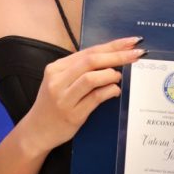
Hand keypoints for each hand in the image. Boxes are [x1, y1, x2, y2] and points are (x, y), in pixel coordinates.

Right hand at [22, 36, 144, 153]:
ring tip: (119, 77)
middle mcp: (58, 80)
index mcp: (56, 68)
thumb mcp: (61, 82)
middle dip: (117, 55)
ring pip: (91, 78)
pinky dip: (109, 91)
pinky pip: (95, 98)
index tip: (131, 41)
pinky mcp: (72, 114)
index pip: (89, 52)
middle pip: (91, 61)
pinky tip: (116, 90)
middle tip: (136, 53)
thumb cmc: (54, 104)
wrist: (37, 131)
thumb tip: (112, 58)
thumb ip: (81, 70)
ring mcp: (63, 98)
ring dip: (111, 75)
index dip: (112, 45)